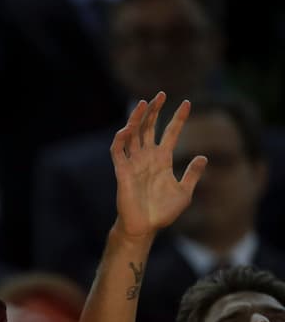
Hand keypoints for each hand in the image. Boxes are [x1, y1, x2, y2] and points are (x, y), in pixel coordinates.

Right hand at [111, 93, 205, 239]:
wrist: (145, 227)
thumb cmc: (162, 212)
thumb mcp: (184, 191)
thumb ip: (192, 174)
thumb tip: (203, 156)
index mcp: (163, 160)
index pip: (170, 133)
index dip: (178, 118)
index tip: (188, 103)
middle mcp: (147, 157)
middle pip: (149, 127)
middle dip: (155, 110)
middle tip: (161, 94)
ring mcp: (134, 162)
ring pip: (133, 134)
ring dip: (137, 119)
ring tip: (143, 103)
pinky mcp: (122, 171)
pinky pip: (118, 151)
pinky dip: (121, 139)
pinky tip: (127, 128)